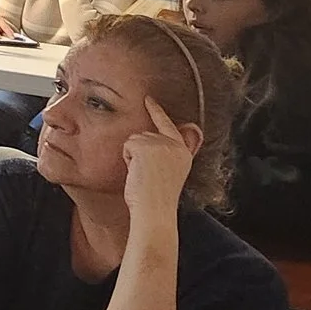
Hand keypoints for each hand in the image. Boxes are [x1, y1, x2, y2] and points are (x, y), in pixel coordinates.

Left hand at [121, 96, 196, 221]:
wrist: (154, 210)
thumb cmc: (155, 199)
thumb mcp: (167, 173)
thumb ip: (163, 155)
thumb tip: (147, 142)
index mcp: (183, 152)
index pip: (169, 126)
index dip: (157, 111)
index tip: (148, 99)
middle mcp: (174, 145)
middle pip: (144, 135)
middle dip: (138, 153)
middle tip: (146, 176)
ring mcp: (160, 143)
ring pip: (134, 140)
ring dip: (133, 158)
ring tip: (143, 176)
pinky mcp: (145, 145)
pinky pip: (127, 146)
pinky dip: (127, 160)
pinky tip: (137, 173)